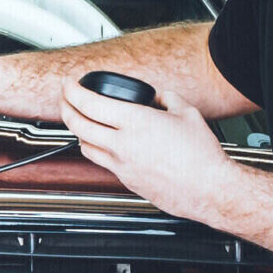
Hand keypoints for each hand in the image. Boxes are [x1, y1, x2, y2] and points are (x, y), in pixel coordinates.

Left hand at [57, 75, 234, 222]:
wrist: (208, 189)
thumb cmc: (201, 156)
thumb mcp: (187, 113)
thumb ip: (168, 99)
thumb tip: (159, 96)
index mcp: (135, 122)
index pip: (89, 103)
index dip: (72, 90)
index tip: (68, 83)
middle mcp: (122, 144)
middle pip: (77, 125)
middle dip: (65, 108)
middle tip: (65, 99)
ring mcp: (121, 165)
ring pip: (84, 146)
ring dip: (77, 131)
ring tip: (79, 120)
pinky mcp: (126, 180)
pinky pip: (100, 162)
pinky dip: (94, 149)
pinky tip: (101, 143)